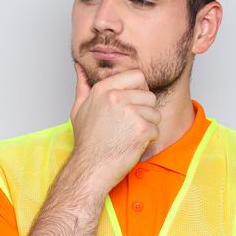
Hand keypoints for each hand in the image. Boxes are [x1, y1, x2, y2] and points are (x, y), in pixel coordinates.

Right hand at [68, 61, 160, 193]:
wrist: (90, 168)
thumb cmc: (86, 141)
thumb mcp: (79, 109)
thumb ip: (82, 86)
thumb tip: (80, 67)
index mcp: (103, 89)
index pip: (137, 75)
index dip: (140, 90)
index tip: (133, 103)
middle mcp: (117, 97)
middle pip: (149, 94)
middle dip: (146, 110)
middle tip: (131, 124)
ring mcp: (130, 112)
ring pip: (155, 112)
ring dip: (148, 125)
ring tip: (131, 135)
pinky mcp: (141, 129)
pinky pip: (156, 129)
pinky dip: (148, 140)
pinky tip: (133, 145)